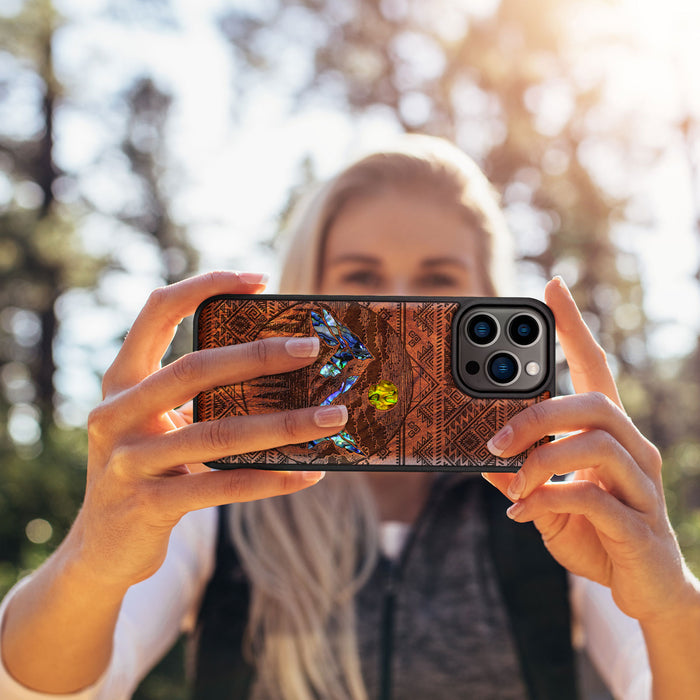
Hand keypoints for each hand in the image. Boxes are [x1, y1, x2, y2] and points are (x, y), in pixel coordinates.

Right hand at [72, 271, 347, 589]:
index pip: (157, 312)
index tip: (259, 279)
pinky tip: (311, 473)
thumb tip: (284, 374)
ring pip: (218, 433)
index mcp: (122, 381)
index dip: (205, 286)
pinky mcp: (148, 505)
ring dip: (285, 424)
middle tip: (312, 348)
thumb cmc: (147, 469)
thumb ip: (198, 397)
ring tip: (333, 418)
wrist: (102, 547)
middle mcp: (116, 414)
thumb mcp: (158, 425)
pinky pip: (222, 487)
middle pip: (194, 369)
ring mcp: (128, 461)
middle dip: (259, 355)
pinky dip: (271, 479)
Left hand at [483, 276, 694, 623]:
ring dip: (541, 459)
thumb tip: (483, 459)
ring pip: (597, 444)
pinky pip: (594, 498)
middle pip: (593, 403)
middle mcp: (633, 450)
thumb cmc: (595, 532)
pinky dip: (550, 499)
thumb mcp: (547, 499)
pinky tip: (525, 512)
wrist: (644, 589)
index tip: (552, 288)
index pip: (595, 368)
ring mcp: (641, 486)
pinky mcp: (639, 525)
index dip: (574, 327)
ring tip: (512, 481)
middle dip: (538, 414)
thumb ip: (521, 476)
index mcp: (609, 434)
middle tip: (495, 440)